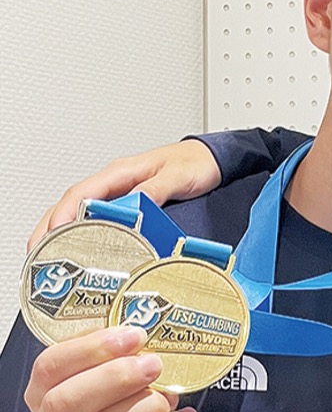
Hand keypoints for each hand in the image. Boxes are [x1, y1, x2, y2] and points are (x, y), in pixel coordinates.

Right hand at [26, 327, 197, 411]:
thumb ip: (112, 365)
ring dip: (147, 404)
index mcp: (43, 400)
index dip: (91, 347)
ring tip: (166, 398)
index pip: (49, 368)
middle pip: (67, 402)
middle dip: (116, 376)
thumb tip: (145, 342)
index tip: (131, 336)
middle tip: (153, 364)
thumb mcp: (100, 393)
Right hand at [28, 139, 220, 250]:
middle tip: (39, 252)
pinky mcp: (129, 200)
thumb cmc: (195, 163)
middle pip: (72, 203)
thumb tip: (135, 203)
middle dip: (50, 225)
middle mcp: (116, 181)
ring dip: (61, 228)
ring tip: (49, 252)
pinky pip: (98, 214)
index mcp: (121, 172)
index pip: (81, 193)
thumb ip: (156, 189)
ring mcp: (121, 191)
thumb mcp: (177, 176)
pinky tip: (79, 243)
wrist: (212, 159)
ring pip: (80, 208)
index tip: (53, 232)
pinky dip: (83, 228)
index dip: (64, 213)